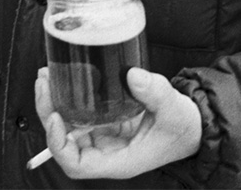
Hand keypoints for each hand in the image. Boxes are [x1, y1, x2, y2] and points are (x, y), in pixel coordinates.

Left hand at [33, 66, 202, 179]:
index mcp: (118, 160)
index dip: (59, 144)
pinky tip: (67, 78)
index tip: (56, 117)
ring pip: (69, 126)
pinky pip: (82, 114)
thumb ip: (155, 93)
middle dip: (49, 113)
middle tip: (45, 83)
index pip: (76, 164)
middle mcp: (107, 152)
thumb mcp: (174, 111)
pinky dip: (71, 98)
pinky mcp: (109, 121)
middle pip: (65, 142)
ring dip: (55, 103)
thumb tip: (132, 75)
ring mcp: (106, 137)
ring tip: (48, 76)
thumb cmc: (185, 129)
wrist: (195, 125)